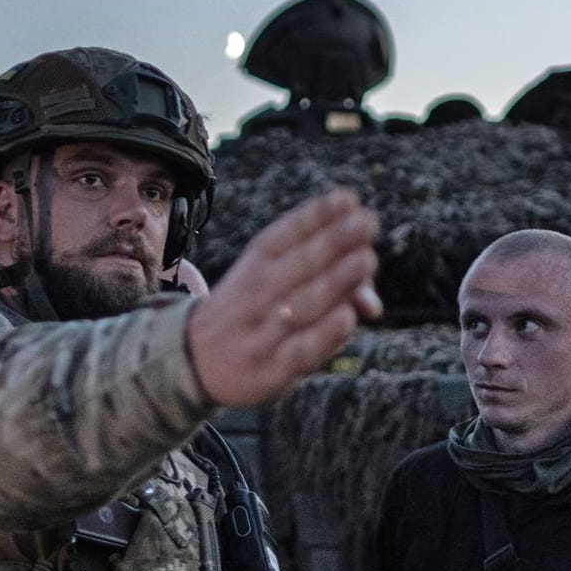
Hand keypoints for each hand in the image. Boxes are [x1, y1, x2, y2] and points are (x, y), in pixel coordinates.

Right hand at [185, 188, 380, 405]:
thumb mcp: (273, 281)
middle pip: (297, 266)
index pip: (284, 235)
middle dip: (333, 243)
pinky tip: (348, 316)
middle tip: (365, 223)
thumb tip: (373, 303)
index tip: (348, 198)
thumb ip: (326, 279)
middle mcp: (255, 296)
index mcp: (255, 263)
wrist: (197, 361)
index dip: (317, 216)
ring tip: (366, 260)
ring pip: (303, 305)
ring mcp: (262, 334)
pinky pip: (302, 350)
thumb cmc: (255, 311)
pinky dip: (325, 334)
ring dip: (336, 282)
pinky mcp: (272, 371)